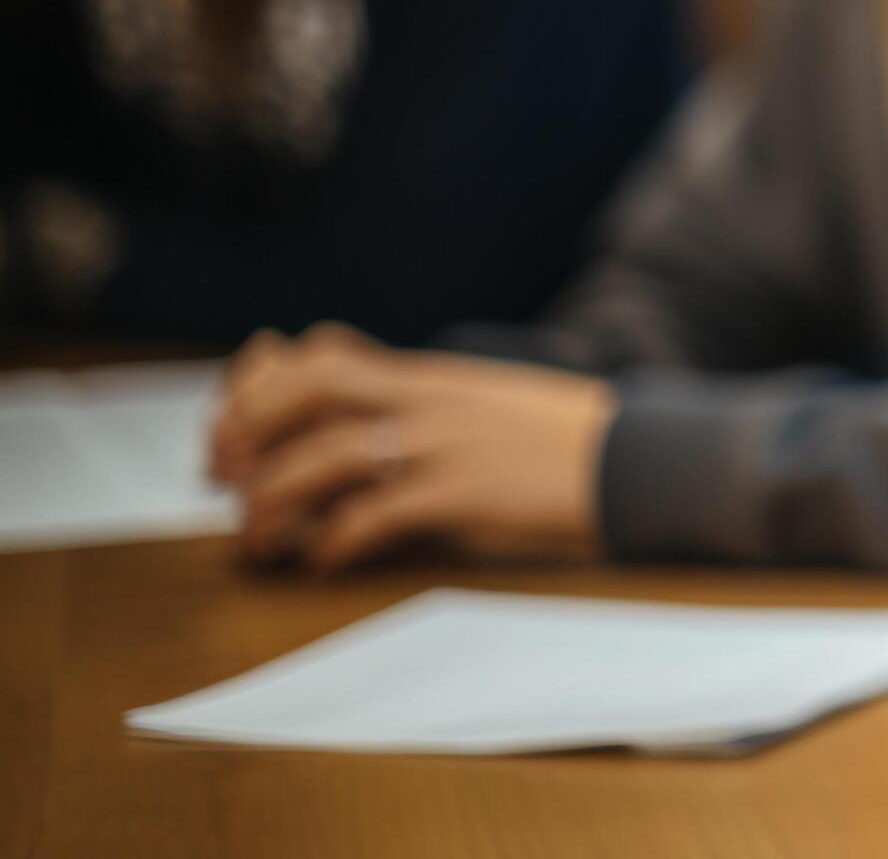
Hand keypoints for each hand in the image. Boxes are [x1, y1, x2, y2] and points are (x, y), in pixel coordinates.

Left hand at [209, 324, 615, 572]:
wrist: (638, 463)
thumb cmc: (561, 444)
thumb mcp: (485, 407)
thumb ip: (422, 408)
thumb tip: (356, 426)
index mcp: (431, 379)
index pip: (322, 355)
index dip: (260, 386)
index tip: (228, 426)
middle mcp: (428, 402)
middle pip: (310, 389)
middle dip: (249, 428)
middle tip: (218, 475)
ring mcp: (444, 446)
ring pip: (326, 457)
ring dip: (271, 501)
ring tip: (251, 539)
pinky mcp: (462, 496)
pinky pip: (373, 516)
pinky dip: (332, 542)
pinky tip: (320, 562)